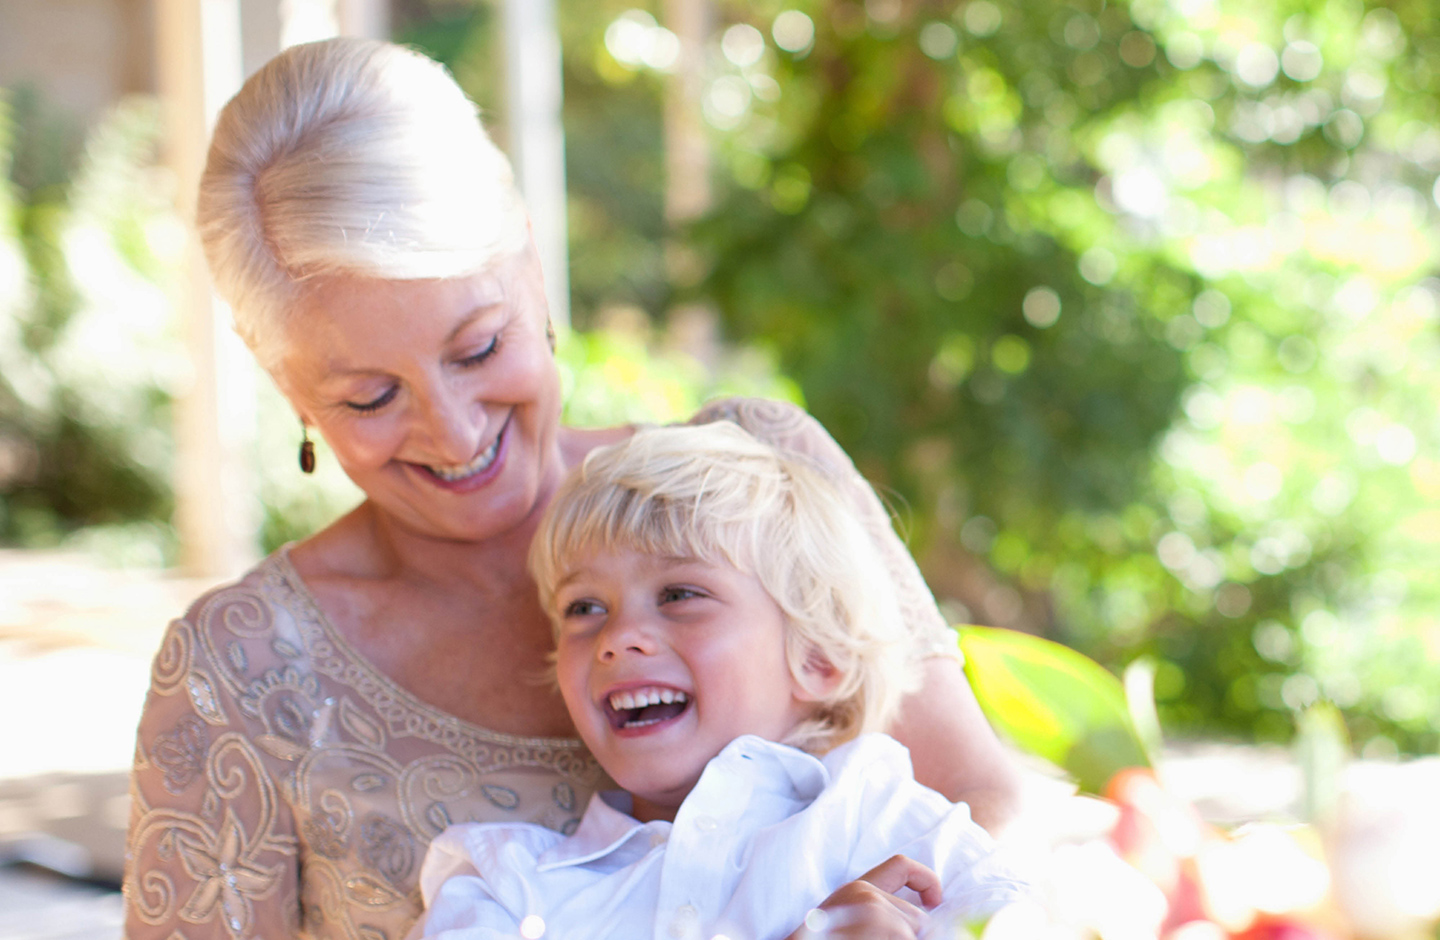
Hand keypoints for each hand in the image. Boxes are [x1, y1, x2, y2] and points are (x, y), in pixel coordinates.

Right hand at [787, 854, 941, 938]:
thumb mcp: (846, 920)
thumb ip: (874, 912)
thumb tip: (921, 917)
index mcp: (856, 890)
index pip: (901, 865)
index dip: (927, 879)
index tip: (935, 902)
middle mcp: (867, 895)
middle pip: (919, 917)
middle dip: (913, 937)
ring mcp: (877, 913)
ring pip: (917, 934)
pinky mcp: (888, 930)